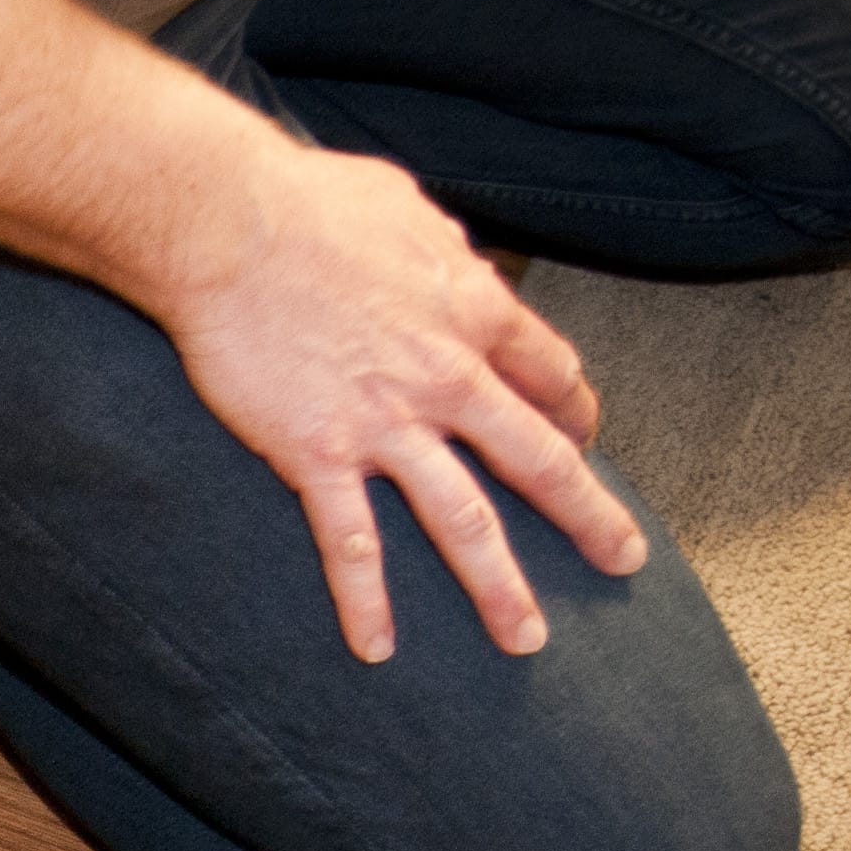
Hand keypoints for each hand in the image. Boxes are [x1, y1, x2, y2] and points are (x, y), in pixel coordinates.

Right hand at [157, 138, 645, 661]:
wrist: (228, 225)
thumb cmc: (310, 202)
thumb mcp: (408, 206)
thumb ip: (445, 248)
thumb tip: (457, 262)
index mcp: (475, 312)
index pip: (550, 377)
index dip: (574, 411)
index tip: (580, 435)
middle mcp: (447, 379)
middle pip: (538, 461)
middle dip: (588, 517)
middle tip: (621, 559)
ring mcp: (385, 426)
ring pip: (464, 521)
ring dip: (499, 588)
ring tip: (525, 638)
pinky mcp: (316, 455)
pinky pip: (350, 543)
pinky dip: (366, 602)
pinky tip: (377, 648)